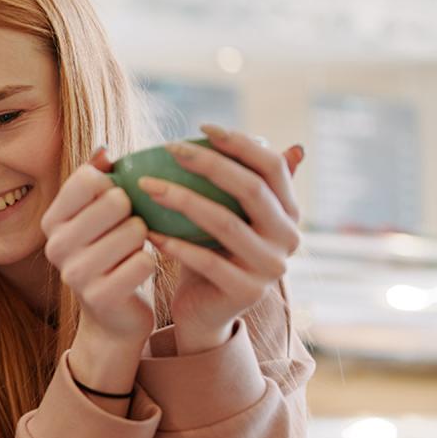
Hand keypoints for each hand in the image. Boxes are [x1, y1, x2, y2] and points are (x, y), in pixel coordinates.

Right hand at [41, 148, 156, 404]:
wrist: (113, 317)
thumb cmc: (110, 254)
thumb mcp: (97, 217)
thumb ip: (98, 180)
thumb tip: (105, 150)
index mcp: (52, 220)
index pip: (88, 178)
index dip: (114, 184)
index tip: (117, 202)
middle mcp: (56, 245)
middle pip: (115, 201)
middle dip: (134, 212)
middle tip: (130, 229)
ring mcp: (75, 273)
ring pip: (133, 230)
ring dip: (145, 238)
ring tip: (134, 249)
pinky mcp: (100, 296)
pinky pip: (144, 261)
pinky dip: (150, 262)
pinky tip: (139, 271)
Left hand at [140, 125, 302, 352]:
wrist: (204, 310)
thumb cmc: (211, 250)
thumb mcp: (226, 213)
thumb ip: (237, 181)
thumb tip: (258, 138)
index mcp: (289, 212)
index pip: (273, 167)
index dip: (241, 143)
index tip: (202, 127)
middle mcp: (289, 238)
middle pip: (251, 189)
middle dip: (209, 163)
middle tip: (170, 149)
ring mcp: (270, 267)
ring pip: (225, 223)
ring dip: (182, 199)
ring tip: (147, 185)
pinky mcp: (246, 292)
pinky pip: (206, 261)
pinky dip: (175, 244)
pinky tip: (148, 230)